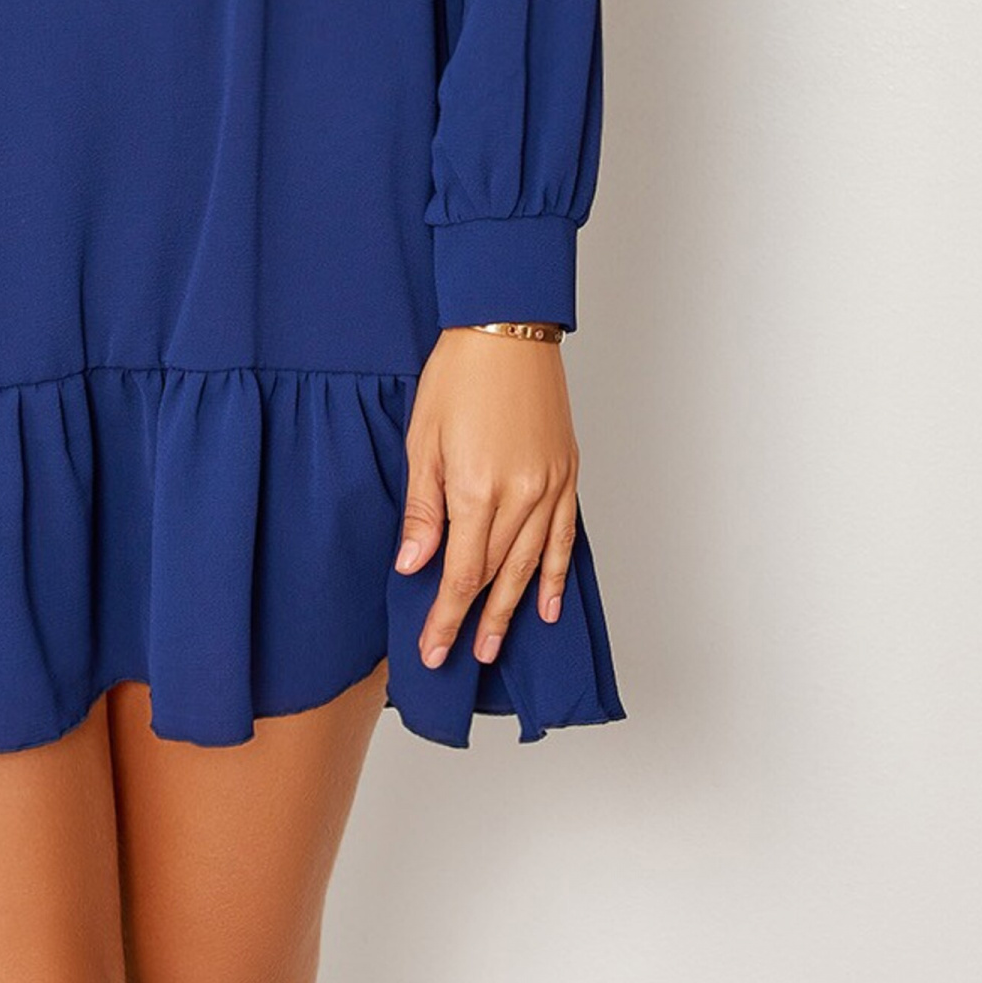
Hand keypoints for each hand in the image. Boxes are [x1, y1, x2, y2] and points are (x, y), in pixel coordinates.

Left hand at [395, 331, 579, 668]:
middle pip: (496, 576)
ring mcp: (549, 487)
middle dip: (475, 620)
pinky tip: (546, 605)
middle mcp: (520, 496)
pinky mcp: (567, 473)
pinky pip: (564, 537)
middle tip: (460, 656)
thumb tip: (414, 565)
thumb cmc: (459, 375)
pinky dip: (555, 575)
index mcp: (477, 489)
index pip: (462, 573)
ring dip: (512, 608)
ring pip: (531, 565)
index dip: (446, 616)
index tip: (431, 647)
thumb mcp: (422, 439)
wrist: (508, 327)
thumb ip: (422, 508)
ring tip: (497, 644)